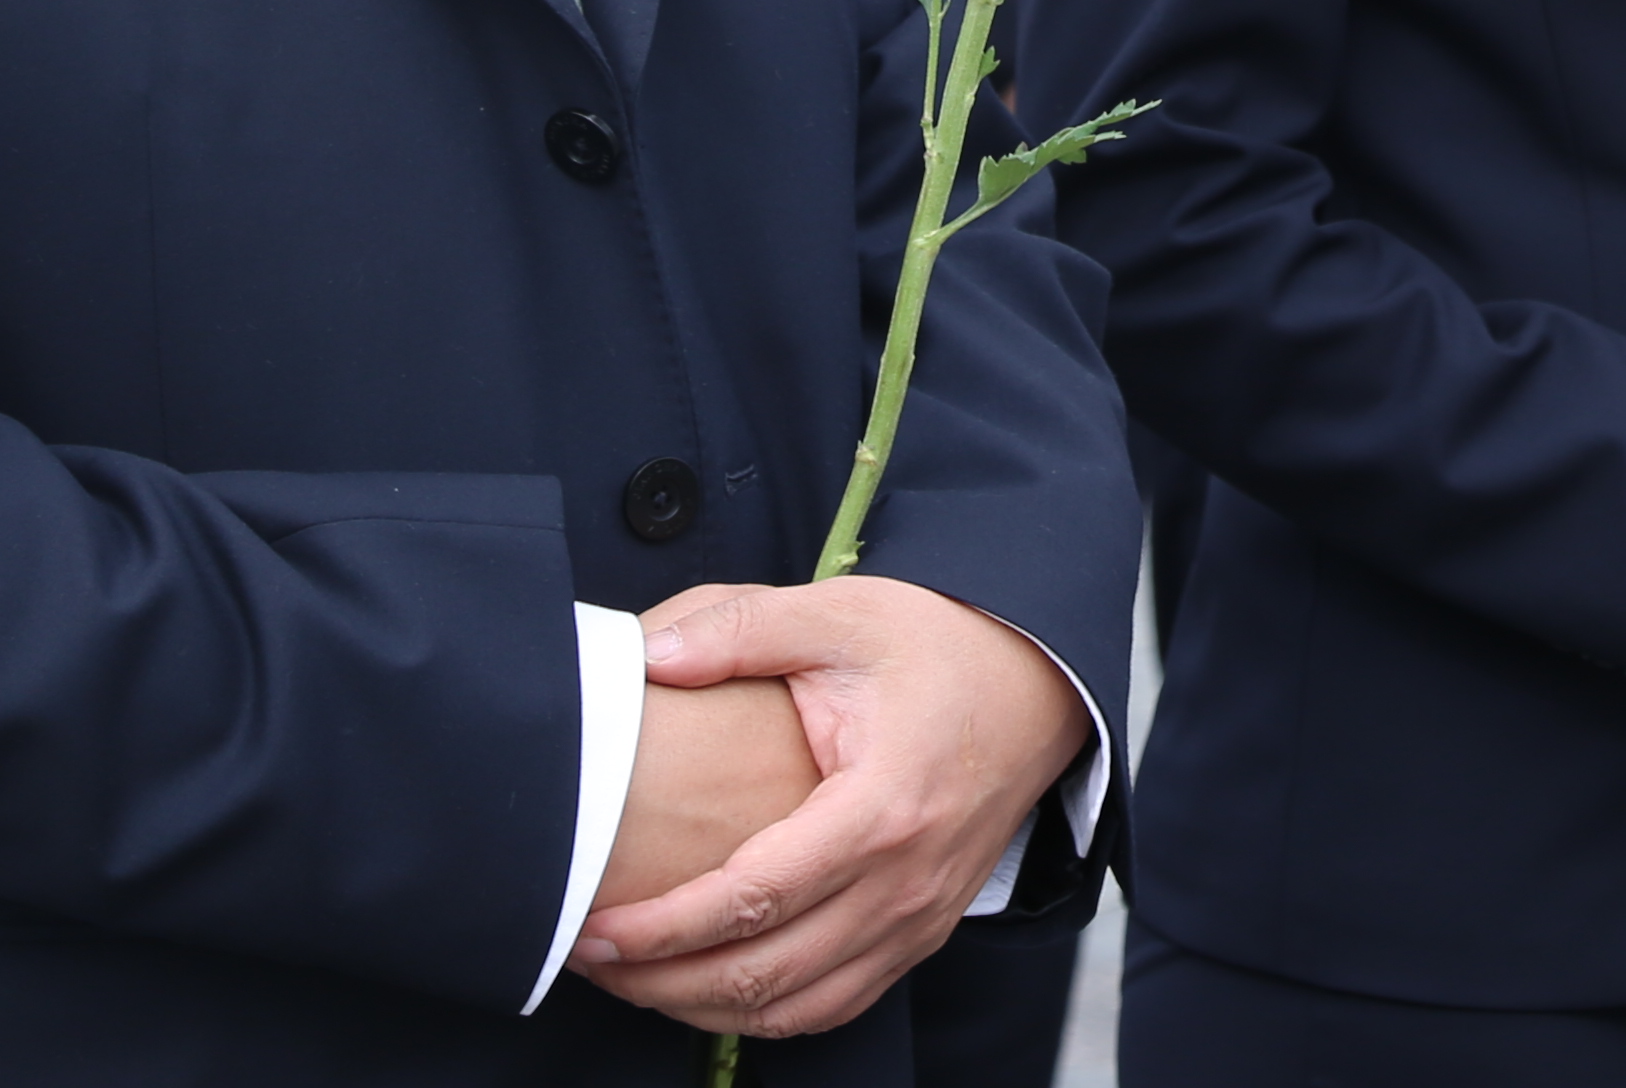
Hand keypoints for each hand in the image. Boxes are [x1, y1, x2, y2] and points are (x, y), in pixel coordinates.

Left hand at [571, 579, 1089, 1039]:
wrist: (1040, 681)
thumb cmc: (938, 646)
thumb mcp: (842, 614)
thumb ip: (739, 628)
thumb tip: (644, 655)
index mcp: (880, 808)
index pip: (752, 899)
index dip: (662, 928)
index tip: (592, 927)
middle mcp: (904, 882)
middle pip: (764, 973)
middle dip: (660, 980)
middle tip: (585, 958)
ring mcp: (918, 917)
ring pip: (795, 1006)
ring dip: (703, 1006)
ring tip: (632, 979)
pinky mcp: (922, 932)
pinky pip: (834, 1003)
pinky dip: (764, 1011)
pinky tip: (708, 986)